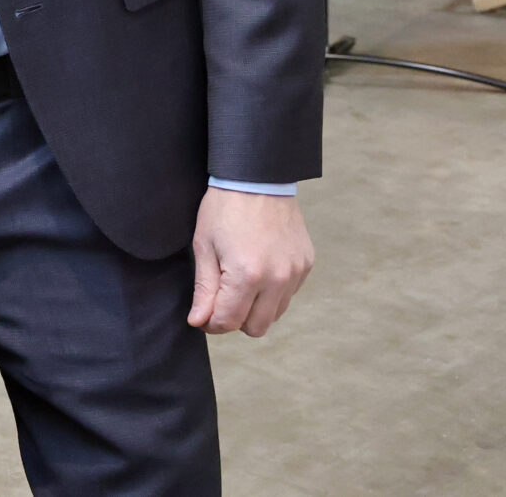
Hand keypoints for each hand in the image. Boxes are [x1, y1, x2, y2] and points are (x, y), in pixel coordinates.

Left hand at [189, 187, 313, 336]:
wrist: (257, 178)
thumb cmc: (224, 208)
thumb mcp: (204, 246)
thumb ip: (204, 289)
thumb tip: (199, 321)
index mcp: (247, 275)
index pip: (229, 322)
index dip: (211, 323)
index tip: (202, 315)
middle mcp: (277, 278)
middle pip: (256, 328)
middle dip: (235, 320)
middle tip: (220, 299)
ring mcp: (296, 272)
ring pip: (275, 314)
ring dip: (255, 308)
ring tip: (240, 281)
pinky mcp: (306, 265)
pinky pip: (288, 295)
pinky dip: (273, 293)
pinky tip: (259, 269)